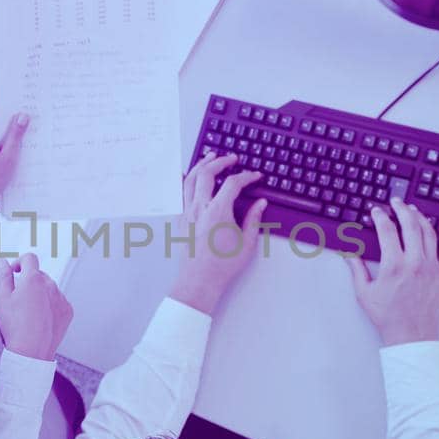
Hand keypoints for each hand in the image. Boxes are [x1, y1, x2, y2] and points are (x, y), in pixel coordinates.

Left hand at [0, 114, 28, 201]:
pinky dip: (7, 149)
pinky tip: (15, 157)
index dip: (18, 118)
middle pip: (3, 128)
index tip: (30, 119)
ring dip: (13, 142)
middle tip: (30, 136)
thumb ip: (15, 135)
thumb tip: (22, 116)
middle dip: (17, 132)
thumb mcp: (8, 156)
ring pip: (2, 137)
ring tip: (24, 149)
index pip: (4, 118)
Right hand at [0, 253, 72, 360]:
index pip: (29, 258)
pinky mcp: (68, 310)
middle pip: (40, 274)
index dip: (20, 262)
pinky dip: (51, 305)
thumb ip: (3, 276)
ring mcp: (61, 298)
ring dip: (41, 293)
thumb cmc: (14, 327)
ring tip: (30, 312)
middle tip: (19, 298)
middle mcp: (50, 285)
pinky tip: (41, 318)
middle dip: (29, 281)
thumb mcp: (3, 298)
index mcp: (33, 279)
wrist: (31, 352)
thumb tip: (1, 261)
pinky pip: (59, 301)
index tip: (15, 272)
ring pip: (50, 288)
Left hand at [169, 153, 266, 315]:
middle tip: (231, 158)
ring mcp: (187, 212)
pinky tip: (186, 175)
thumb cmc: (222, 266)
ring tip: (210, 158)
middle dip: (220, 161)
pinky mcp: (180, 219)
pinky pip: (179, 193)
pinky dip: (183, 180)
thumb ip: (254, 219)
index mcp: (218, 212)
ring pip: (190, 179)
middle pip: (207, 173)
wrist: (199, 280)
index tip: (255, 176)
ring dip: (201, 165)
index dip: (246, 176)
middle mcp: (199, 208)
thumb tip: (260, 203)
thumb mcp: (246, 243)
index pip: (233, 183)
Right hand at [345, 199, 438, 345]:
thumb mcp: (365, 293)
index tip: (376, 211)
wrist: (411, 336)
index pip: (387, 230)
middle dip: (401, 209)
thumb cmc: (388, 317)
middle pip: (410, 225)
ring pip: (429, 232)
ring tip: (413, 210)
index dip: (380, 216)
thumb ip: (356, 269)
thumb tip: (348, 253)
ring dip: (420, 217)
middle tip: (396, 202)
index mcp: (394, 266)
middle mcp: (414, 263)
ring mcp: (431, 267)